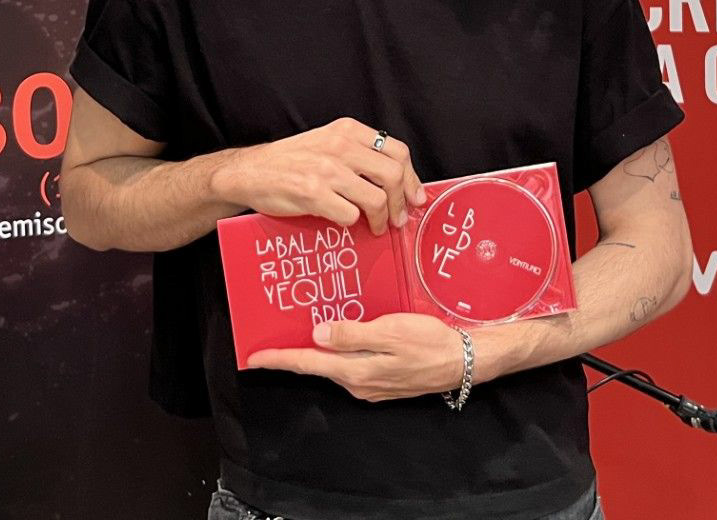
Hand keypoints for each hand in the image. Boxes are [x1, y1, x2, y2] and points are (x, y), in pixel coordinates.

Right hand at [211, 117, 425, 235]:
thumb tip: (397, 182)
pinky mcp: (313, 193)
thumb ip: (360, 155)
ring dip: (381, 219)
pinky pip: (349, 215)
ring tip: (376, 227)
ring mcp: (326, 170)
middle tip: (399, 219)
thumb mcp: (329, 143)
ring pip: (376, 199)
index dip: (412, 178)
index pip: (397, 152)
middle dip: (401, 203)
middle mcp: (340, 147)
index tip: (415, 197)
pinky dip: (353, 223)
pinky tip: (346, 222)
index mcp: (348, 131)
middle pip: (392, 175)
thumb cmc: (292, 161)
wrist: (251, 171)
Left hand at [246, 314, 464, 401]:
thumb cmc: (429, 342)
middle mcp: (358, 383)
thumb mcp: (390, 331)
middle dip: (293, 353)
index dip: (279, 358)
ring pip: (334, 367)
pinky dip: (338, 354)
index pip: (307, 363)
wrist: (463, 361)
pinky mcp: (381, 383)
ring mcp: (370, 386)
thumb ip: (353, 334)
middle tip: (271, 336)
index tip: (252, 357)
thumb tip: (318, 334)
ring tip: (300, 332)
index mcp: (356, 371)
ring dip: (317, 352)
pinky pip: (351, 367)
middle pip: (317, 366)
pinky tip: (338, 339)